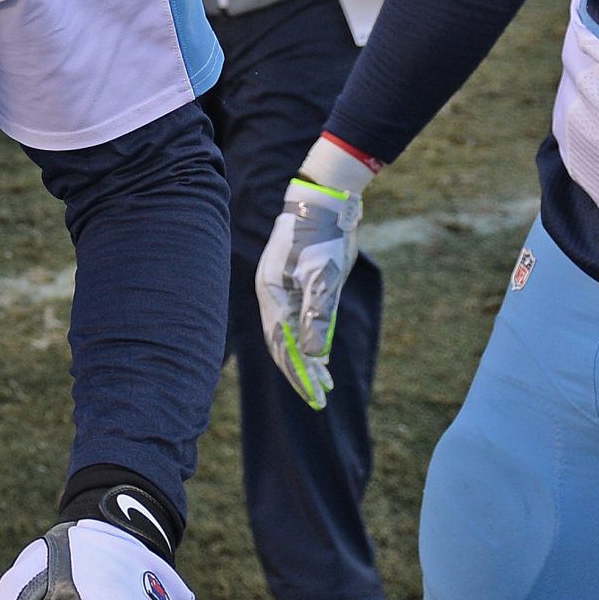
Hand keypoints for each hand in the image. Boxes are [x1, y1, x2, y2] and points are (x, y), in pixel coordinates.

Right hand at [255, 137, 374, 410]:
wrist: (325, 199)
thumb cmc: (321, 234)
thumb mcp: (322, 276)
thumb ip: (317, 316)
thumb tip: (312, 355)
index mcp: (272, 294)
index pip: (282, 344)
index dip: (298, 373)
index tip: (315, 396)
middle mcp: (275, 296)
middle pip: (283, 344)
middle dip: (300, 373)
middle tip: (319, 400)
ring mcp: (287, 291)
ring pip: (293, 334)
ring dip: (307, 360)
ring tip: (324, 385)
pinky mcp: (302, 285)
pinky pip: (303, 322)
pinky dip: (312, 342)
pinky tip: (322, 358)